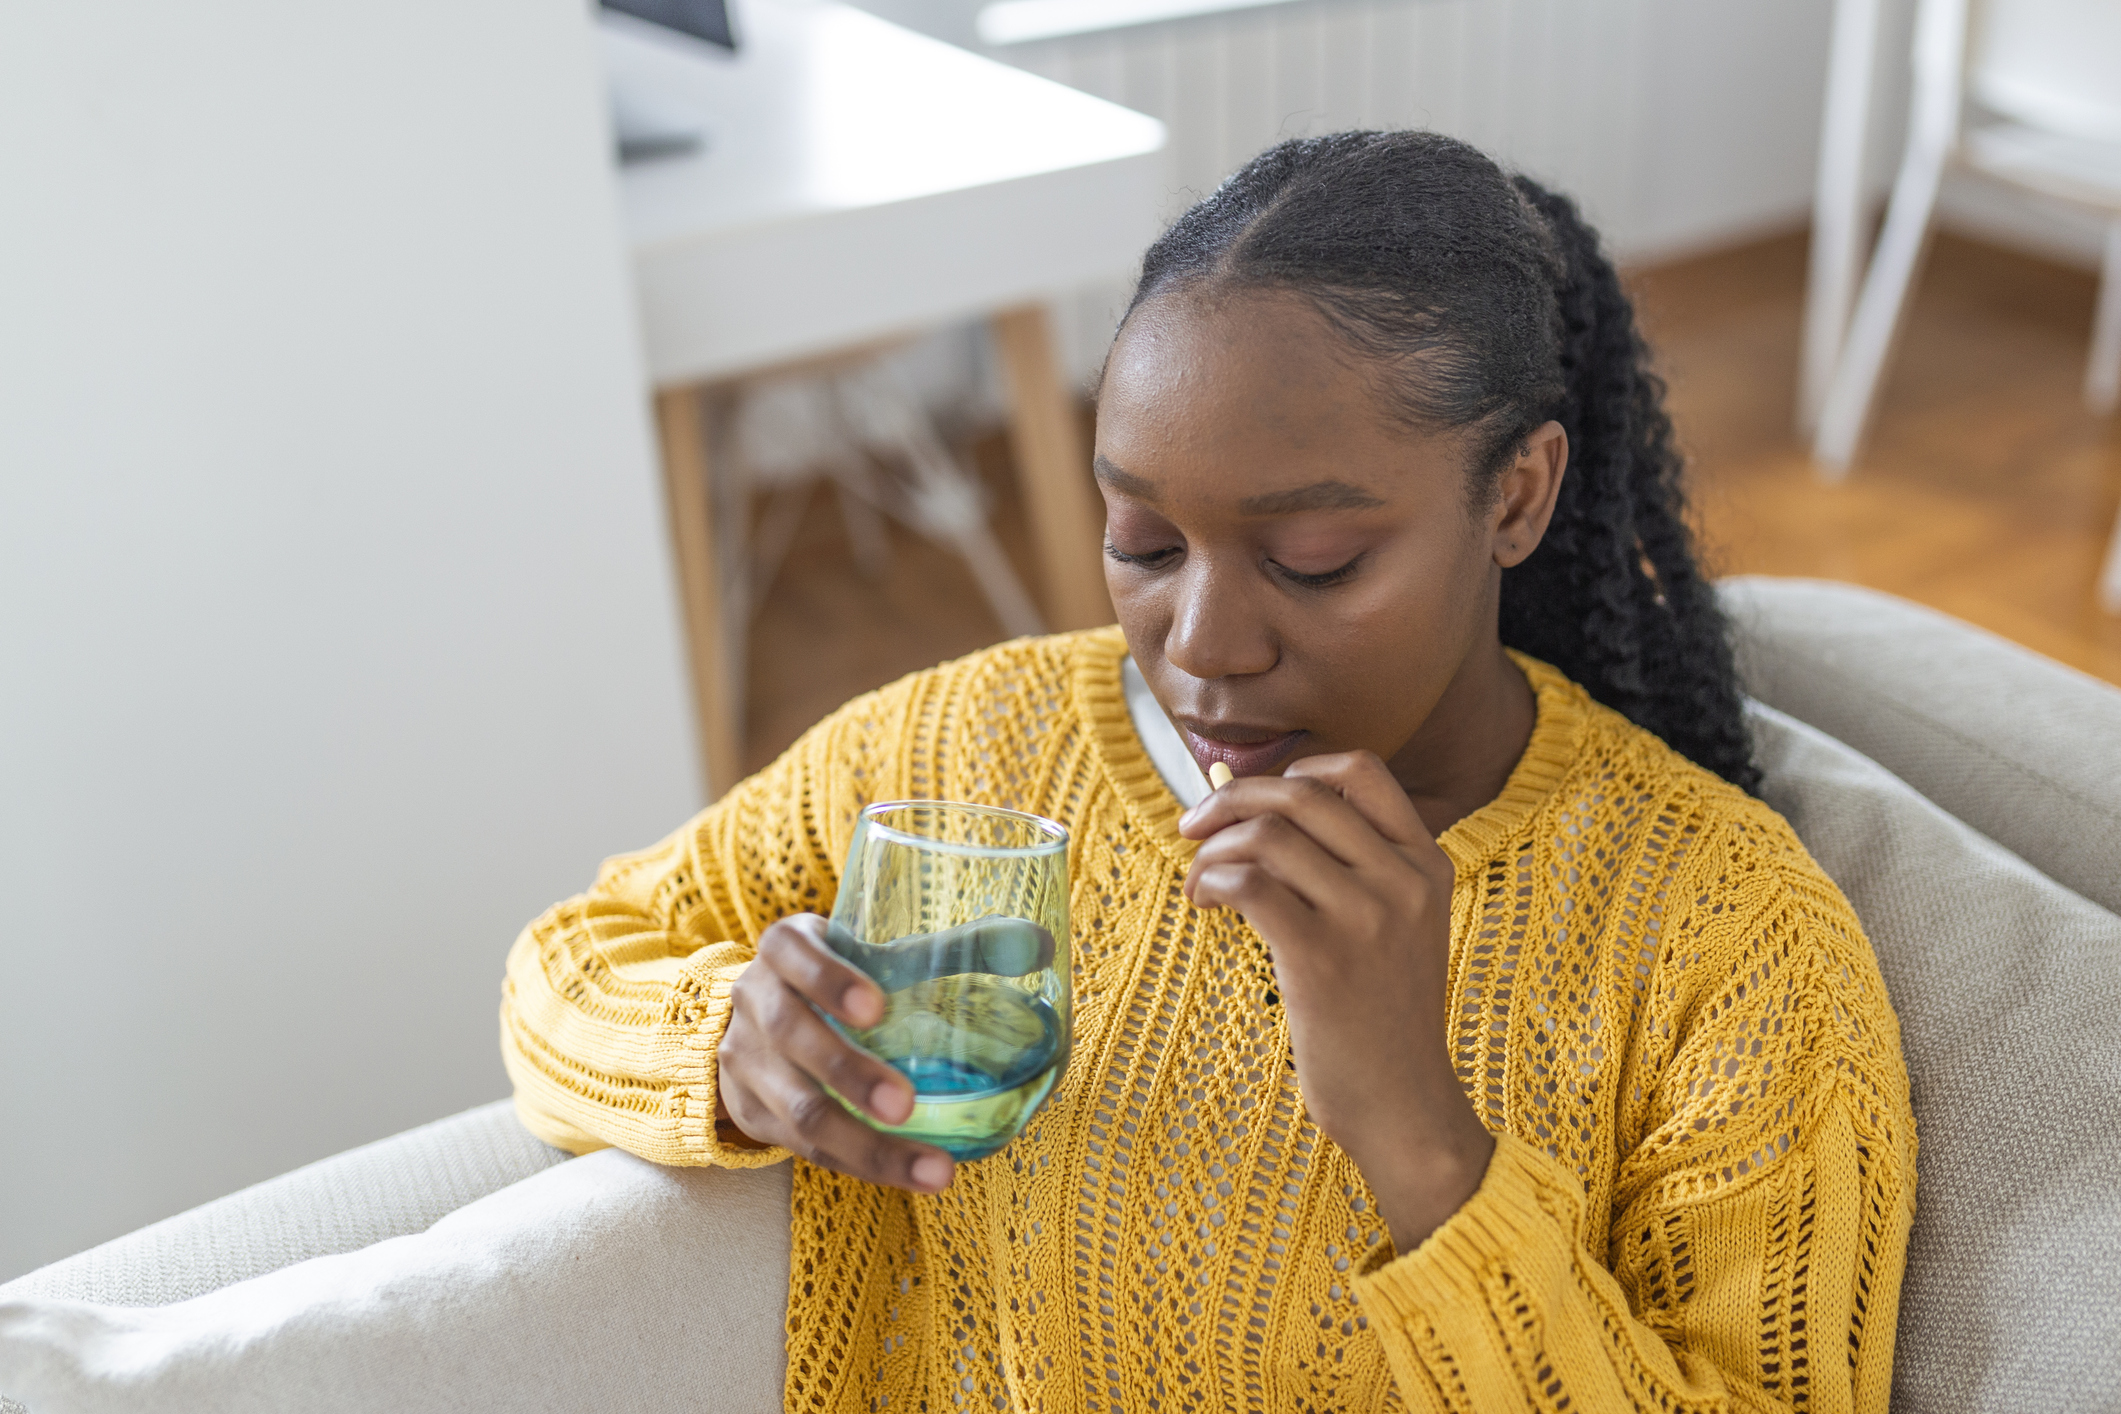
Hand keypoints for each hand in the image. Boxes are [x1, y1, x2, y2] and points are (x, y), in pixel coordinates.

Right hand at [718, 913, 955, 1193]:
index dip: (827, 979)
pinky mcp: (753, 1116)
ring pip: (799, 1111)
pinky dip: (861, 1164)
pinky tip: (910, 1177)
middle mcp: (754, 1003)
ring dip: (865, 1145)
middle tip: (905, 1104)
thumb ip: (955, 948)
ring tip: (932, 1170)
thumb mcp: (879, 954)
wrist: (758, 1024)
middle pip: (791, 1037)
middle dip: (848, 1074)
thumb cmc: (840, 980)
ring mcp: (745, 1064)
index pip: (791, 953)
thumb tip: (1041, 943)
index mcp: (784, 950)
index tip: (876, 1006)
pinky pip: (807, 1150)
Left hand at [1179, 752, 1492, 1252]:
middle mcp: (1403, 879)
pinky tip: (1206, 905)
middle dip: (1229, 801)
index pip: (1362, 771)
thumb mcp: (1399, 927)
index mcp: (1426, 863)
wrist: (1404, 1104)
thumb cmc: (1382, 1018)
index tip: (1252, 799)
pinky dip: (1213, 883)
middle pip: (1300, 794)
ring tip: (1199, 884)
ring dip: (1213, 851)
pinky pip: (1249, 885)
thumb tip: (1259, 814)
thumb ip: (1356, 870)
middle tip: (1192, 828)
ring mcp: (1367, 917)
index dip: (1295, 768)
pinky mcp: (1323, 958)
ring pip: (1266, 836)